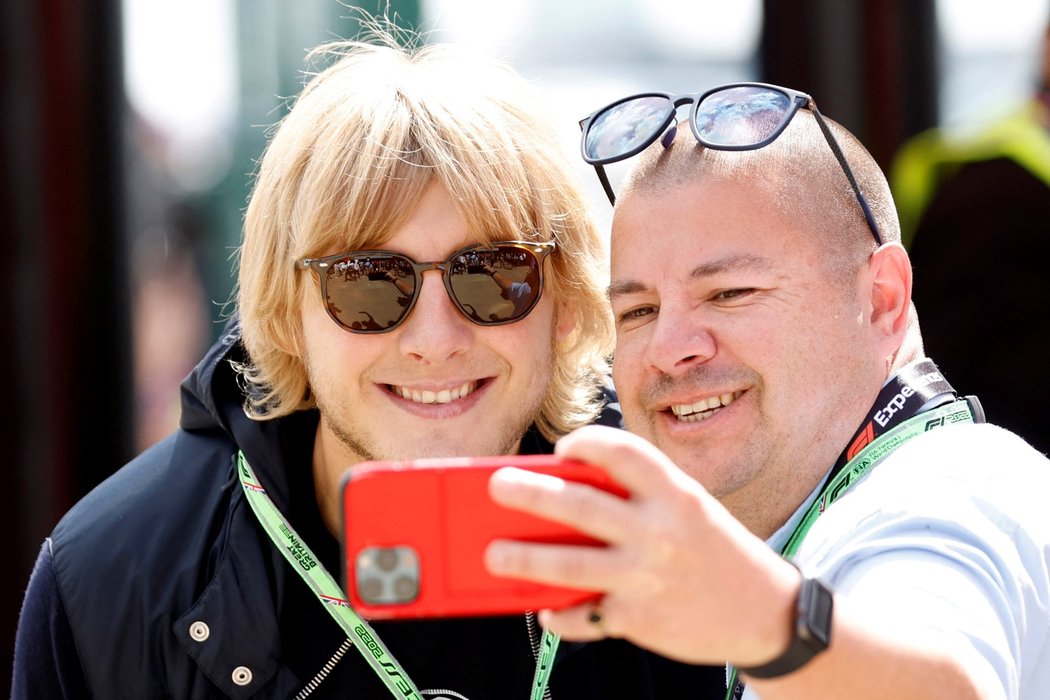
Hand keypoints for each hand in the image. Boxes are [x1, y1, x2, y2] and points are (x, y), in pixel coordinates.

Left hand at [484, 425, 799, 665]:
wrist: (768, 614)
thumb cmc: (715, 552)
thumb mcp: (689, 511)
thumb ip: (639, 500)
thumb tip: (565, 495)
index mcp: (675, 494)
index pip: (622, 451)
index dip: (586, 441)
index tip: (563, 447)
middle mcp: (659, 531)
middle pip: (579, 504)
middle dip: (530, 493)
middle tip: (496, 485)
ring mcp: (646, 577)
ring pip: (568, 565)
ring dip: (523, 559)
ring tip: (492, 555)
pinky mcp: (639, 619)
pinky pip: (585, 614)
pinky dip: (560, 615)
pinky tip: (546, 609)